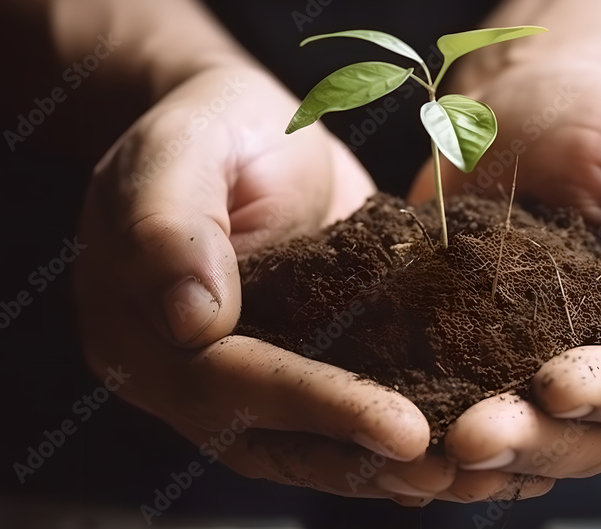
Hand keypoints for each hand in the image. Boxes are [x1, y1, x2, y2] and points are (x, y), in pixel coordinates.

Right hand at [74, 64, 456, 502]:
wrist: (247, 123)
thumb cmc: (212, 124)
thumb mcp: (182, 148)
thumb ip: (171, 225)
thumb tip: (191, 323)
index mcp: (140, 325)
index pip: (230, 381)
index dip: (317, 407)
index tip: (403, 427)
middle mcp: (184, 370)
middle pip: (268, 436)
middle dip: (360, 457)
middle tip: (446, 472)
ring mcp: (239, 374)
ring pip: (301, 443)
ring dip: (377, 467)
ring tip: (460, 478)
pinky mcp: (292, 361)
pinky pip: (329, 415)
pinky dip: (378, 441)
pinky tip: (443, 455)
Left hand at [409, 60, 600, 485]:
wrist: (521, 103)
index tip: (553, 385)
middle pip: (600, 433)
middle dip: (539, 441)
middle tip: (472, 438)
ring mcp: (562, 370)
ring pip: (542, 444)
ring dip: (493, 457)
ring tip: (439, 456)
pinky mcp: (495, 363)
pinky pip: (484, 418)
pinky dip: (453, 444)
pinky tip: (412, 456)